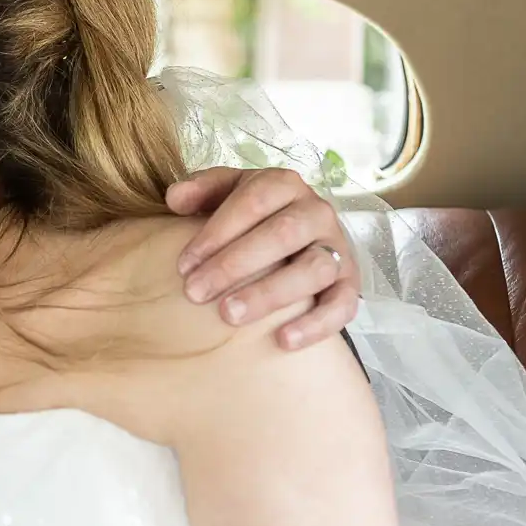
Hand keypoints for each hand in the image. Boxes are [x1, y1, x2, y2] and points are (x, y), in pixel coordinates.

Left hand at [166, 167, 360, 349]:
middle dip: (234, 264)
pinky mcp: (350, 284)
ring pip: (313, 269)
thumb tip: (175, 198)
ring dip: (270, 293)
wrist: (299, 238)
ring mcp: (337, 249)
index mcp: (285, 185)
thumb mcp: (228, 194)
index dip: (218, 231)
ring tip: (229, 315)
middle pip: (282, 233)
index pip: (254, 200)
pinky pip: (343, 304)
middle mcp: (317, 213)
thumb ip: (203, 189)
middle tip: (195, 292)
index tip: (185, 264)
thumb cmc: (252, 218)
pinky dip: (317, 324)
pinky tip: (283, 340)